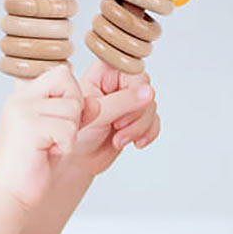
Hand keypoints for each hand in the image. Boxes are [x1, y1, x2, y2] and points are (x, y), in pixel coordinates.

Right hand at [0, 66, 82, 210]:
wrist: (11, 194)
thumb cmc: (33, 165)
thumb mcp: (60, 133)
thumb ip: (78, 113)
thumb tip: (97, 102)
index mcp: (24, 95)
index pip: (62, 72)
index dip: (73, 96)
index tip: (60, 123)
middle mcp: (21, 98)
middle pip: (69, 83)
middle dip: (74, 113)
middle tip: (55, 136)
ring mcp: (23, 110)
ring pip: (73, 109)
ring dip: (69, 134)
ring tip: (48, 146)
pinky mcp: (29, 127)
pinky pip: (68, 130)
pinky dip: (65, 146)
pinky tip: (47, 153)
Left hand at [69, 60, 159, 174]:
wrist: (77, 161)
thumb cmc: (77, 134)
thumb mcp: (98, 115)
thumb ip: (123, 101)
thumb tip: (149, 91)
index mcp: (104, 73)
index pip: (133, 72)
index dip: (134, 93)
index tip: (120, 113)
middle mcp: (118, 84)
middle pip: (146, 91)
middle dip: (136, 115)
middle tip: (118, 127)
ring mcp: (128, 101)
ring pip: (151, 107)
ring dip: (139, 127)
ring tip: (120, 140)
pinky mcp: (136, 117)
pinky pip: (154, 121)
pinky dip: (147, 134)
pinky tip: (135, 142)